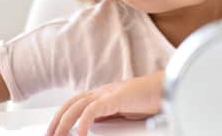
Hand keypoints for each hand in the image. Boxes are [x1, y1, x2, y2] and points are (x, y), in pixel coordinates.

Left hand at [46, 71, 163, 135]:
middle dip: (57, 121)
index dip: (61, 117)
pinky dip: (82, 123)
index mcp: (103, 95)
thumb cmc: (151, 101)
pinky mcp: (115, 97)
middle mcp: (102, 91)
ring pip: (77, 106)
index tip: (53, 132)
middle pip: (71, 104)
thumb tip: (93, 129)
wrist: (167, 89)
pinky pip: (92, 110)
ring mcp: (108, 92)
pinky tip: (79, 134)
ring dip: (64, 123)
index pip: (75, 104)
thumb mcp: (125, 115)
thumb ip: (109, 119)